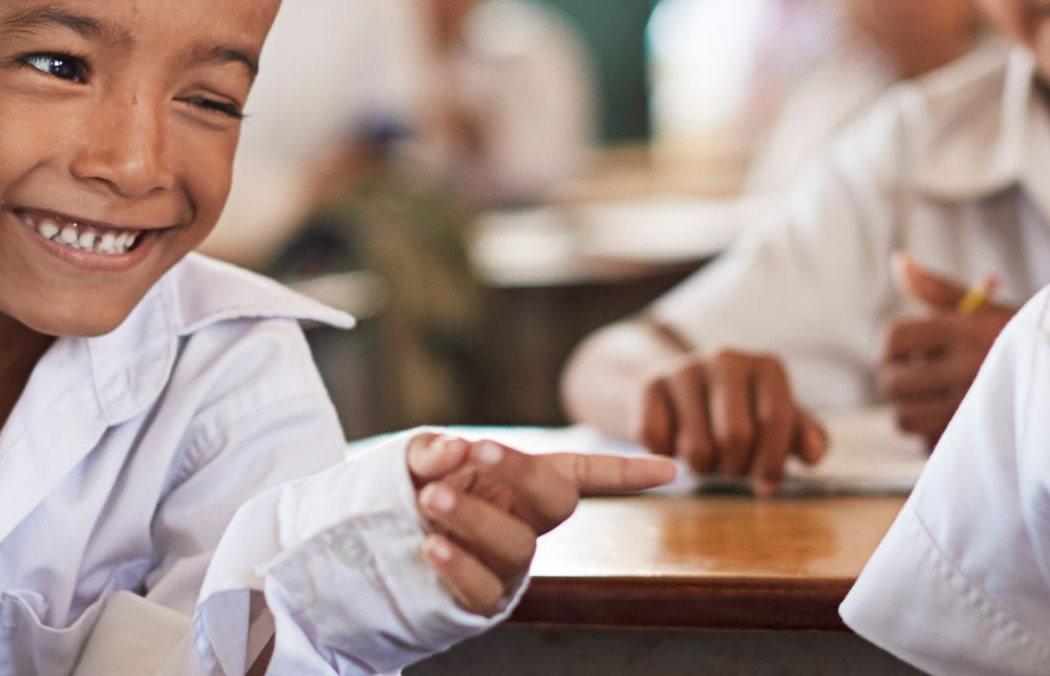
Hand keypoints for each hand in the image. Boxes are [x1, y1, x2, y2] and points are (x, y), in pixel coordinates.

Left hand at [404, 434, 674, 614]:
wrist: (378, 545)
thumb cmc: (411, 493)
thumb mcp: (419, 461)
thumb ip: (434, 450)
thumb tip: (454, 448)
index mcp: (525, 485)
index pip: (583, 472)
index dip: (626, 472)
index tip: (671, 470)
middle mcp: (527, 523)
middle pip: (555, 500)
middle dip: (519, 470)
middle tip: (475, 449)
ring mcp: (509, 564)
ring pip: (515, 544)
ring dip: (473, 516)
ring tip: (429, 499)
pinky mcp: (483, 600)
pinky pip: (482, 586)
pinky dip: (458, 565)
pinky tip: (432, 546)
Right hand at [634, 349, 827, 495]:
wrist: (684, 393)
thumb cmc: (745, 416)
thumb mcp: (781, 425)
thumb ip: (807, 438)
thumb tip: (814, 454)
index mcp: (767, 367)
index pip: (776, 420)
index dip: (772, 462)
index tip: (765, 484)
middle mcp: (727, 359)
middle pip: (735, 436)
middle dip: (735, 468)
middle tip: (731, 469)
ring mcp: (685, 369)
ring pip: (695, 447)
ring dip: (703, 468)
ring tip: (707, 459)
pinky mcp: (649, 385)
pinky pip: (656, 440)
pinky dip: (665, 457)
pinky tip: (674, 447)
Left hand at [877, 254, 1015, 444]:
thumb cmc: (1020, 338)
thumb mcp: (985, 308)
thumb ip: (938, 289)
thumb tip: (899, 260)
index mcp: (964, 329)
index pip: (896, 338)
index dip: (893, 347)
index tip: (906, 353)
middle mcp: (967, 366)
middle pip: (892, 383)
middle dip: (897, 380)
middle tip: (917, 379)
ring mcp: (973, 408)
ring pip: (905, 418)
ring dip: (912, 411)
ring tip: (934, 401)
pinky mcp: (981, 442)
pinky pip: (930, 445)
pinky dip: (935, 437)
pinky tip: (957, 421)